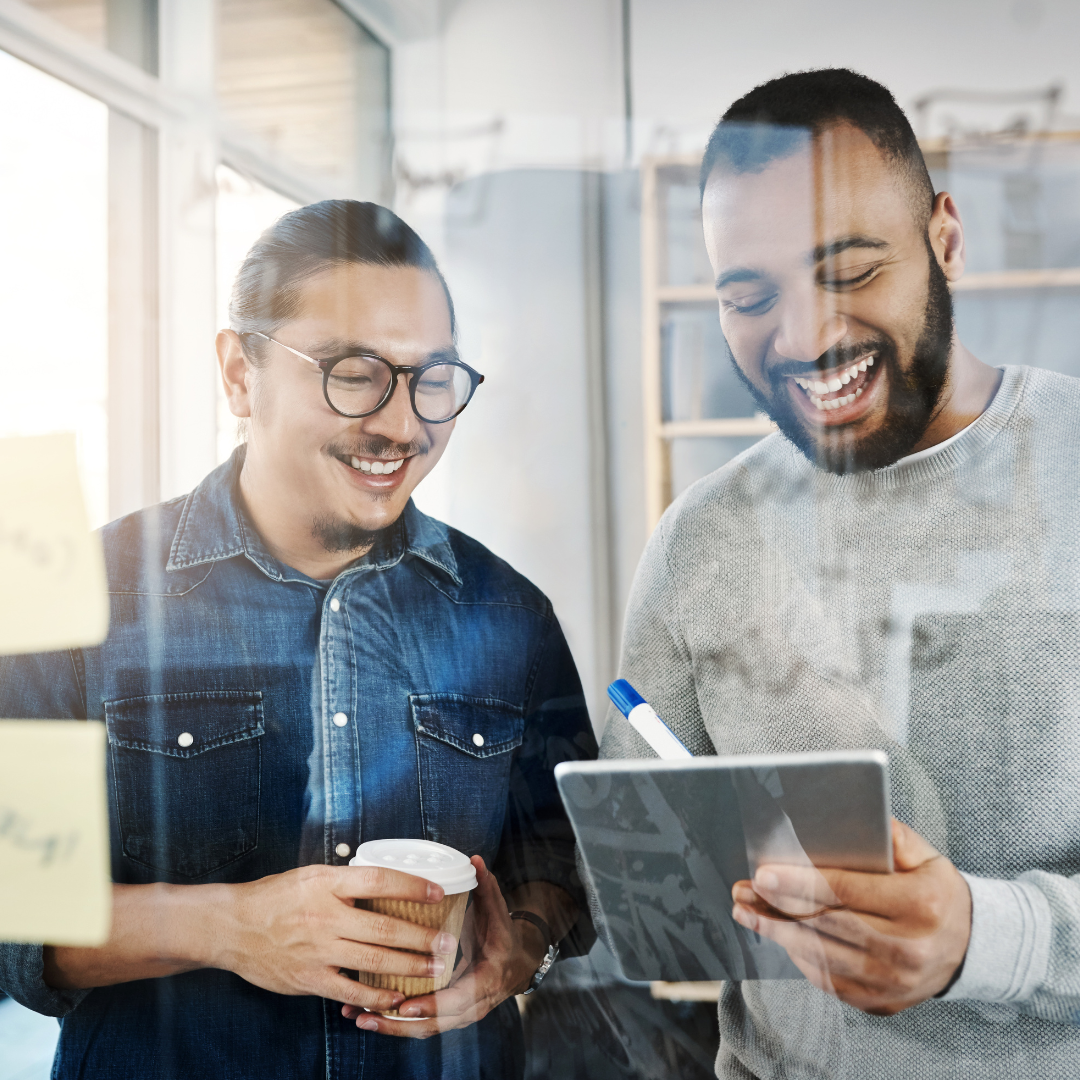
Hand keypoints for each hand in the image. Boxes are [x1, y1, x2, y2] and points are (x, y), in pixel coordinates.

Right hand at [211, 864, 456, 1013]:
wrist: (232, 926)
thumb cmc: (274, 897)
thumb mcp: (310, 875)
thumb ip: (346, 882)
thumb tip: (385, 883)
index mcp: (327, 883)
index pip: (379, 880)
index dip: (411, 886)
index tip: (437, 892)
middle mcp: (325, 916)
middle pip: (384, 926)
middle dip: (421, 936)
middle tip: (448, 942)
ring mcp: (318, 949)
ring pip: (374, 959)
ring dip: (409, 966)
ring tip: (434, 968)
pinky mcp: (309, 978)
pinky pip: (349, 990)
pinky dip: (375, 995)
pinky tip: (396, 996)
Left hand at [340, 856, 548, 1037]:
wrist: (516, 962)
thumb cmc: (502, 934)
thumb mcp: (497, 912)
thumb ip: (486, 887)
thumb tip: (475, 860)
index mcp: (487, 979)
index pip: (458, 1000)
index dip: (431, 1005)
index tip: (405, 1004)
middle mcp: (473, 1004)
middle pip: (435, 1024)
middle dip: (400, 1023)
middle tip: (368, 1014)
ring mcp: (460, 1014)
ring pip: (425, 1030)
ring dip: (392, 1027)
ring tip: (360, 1018)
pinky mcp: (447, 1015)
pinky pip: (421, 1025)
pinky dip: (395, 1023)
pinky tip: (366, 1016)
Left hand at [731, 819, 971, 1014]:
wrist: (972, 948)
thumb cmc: (937, 892)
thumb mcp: (925, 855)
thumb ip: (889, 836)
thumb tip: (847, 819)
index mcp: (918, 906)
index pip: (845, 891)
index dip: (800, 882)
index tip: (763, 874)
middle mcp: (907, 949)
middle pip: (826, 924)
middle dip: (777, 906)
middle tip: (743, 890)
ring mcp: (893, 982)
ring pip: (820, 955)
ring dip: (776, 932)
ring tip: (747, 912)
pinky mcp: (880, 1001)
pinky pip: (828, 979)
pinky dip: (798, 955)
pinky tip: (778, 935)